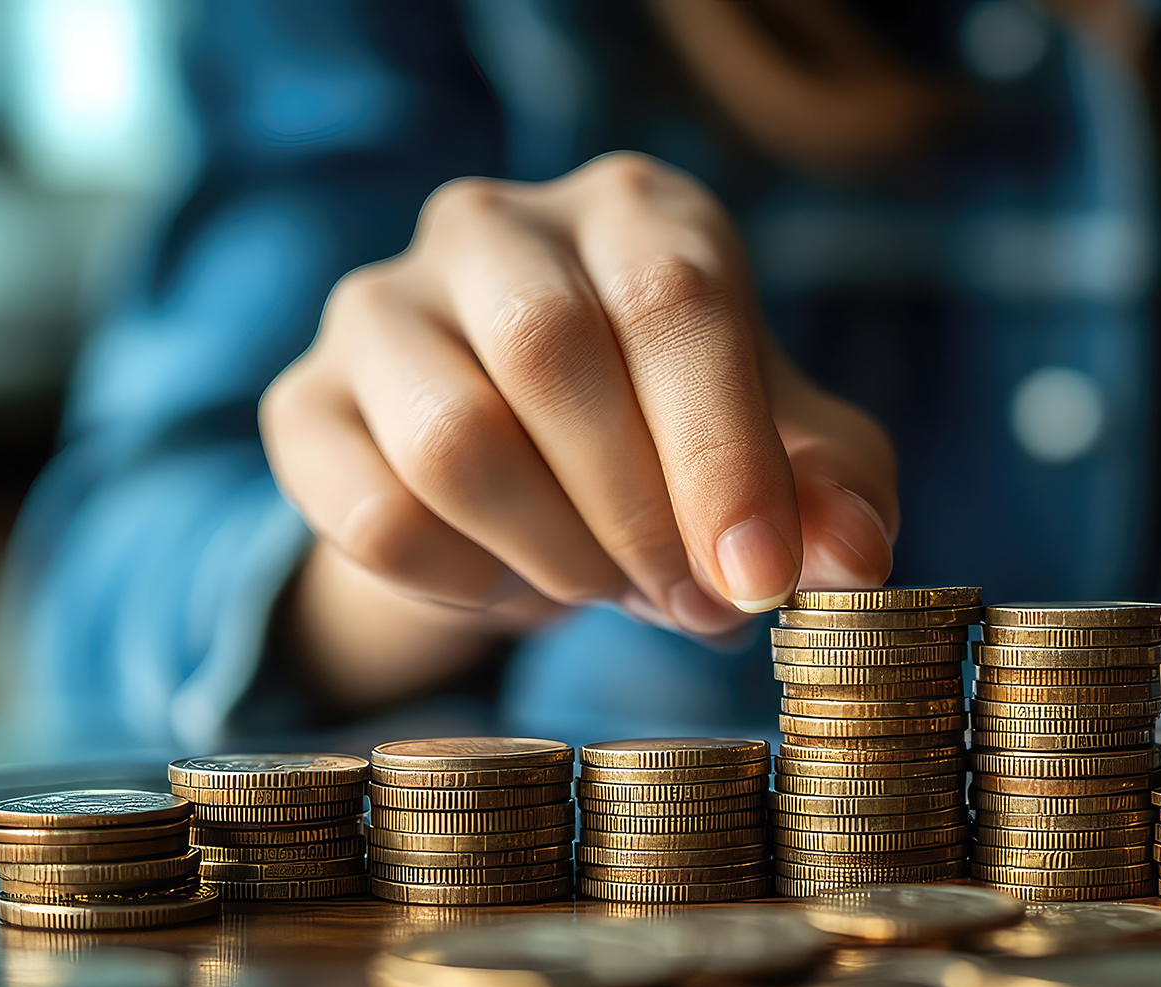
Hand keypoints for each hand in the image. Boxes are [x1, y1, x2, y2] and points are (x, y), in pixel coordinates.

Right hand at [260, 155, 895, 703]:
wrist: (538, 473)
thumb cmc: (681, 441)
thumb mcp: (786, 461)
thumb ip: (837, 495)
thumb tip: (856, 556)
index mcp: (637, 211)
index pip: (677, 301)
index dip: (722, 452)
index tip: (757, 576)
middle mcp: (496, 224)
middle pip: (551, 352)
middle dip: (637, 512)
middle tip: (690, 600)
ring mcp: (381, 304)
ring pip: (452, 439)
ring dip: (554, 552)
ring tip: (606, 583)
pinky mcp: (304, 403)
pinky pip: (373, 515)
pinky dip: (463, 584)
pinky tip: (511, 581)